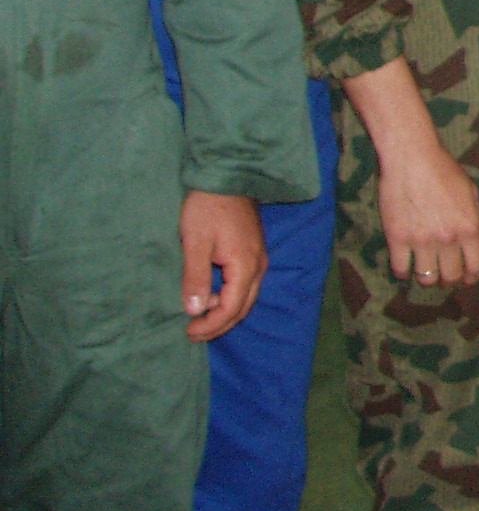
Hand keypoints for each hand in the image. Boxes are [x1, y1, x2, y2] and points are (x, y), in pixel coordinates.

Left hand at [180, 190, 265, 339]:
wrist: (228, 177)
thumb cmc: (207, 208)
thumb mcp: (195, 243)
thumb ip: (196, 278)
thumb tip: (195, 310)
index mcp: (245, 265)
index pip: (232, 308)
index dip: (211, 325)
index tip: (188, 331)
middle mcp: (258, 266)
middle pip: (243, 307)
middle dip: (219, 324)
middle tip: (192, 332)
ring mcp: (258, 259)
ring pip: (246, 297)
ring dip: (224, 312)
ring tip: (198, 315)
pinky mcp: (253, 252)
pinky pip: (245, 285)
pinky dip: (229, 297)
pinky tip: (211, 294)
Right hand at [343, 59, 478, 284]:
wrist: (412, 157)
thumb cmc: (444, 171)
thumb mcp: (470, 193)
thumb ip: (477, 222)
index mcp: (470, 227)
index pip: (477, 266)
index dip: (474, 276)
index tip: (468, 277)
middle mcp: (447, 238)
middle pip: (452, 277)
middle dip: (451, 280)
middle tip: (446, 276)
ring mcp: (421, 240)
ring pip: (426, 279)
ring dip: (428, 279)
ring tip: (427, 271)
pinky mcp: (396, 238)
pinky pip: (400, 269)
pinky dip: (403, 272)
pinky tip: (405, 265)